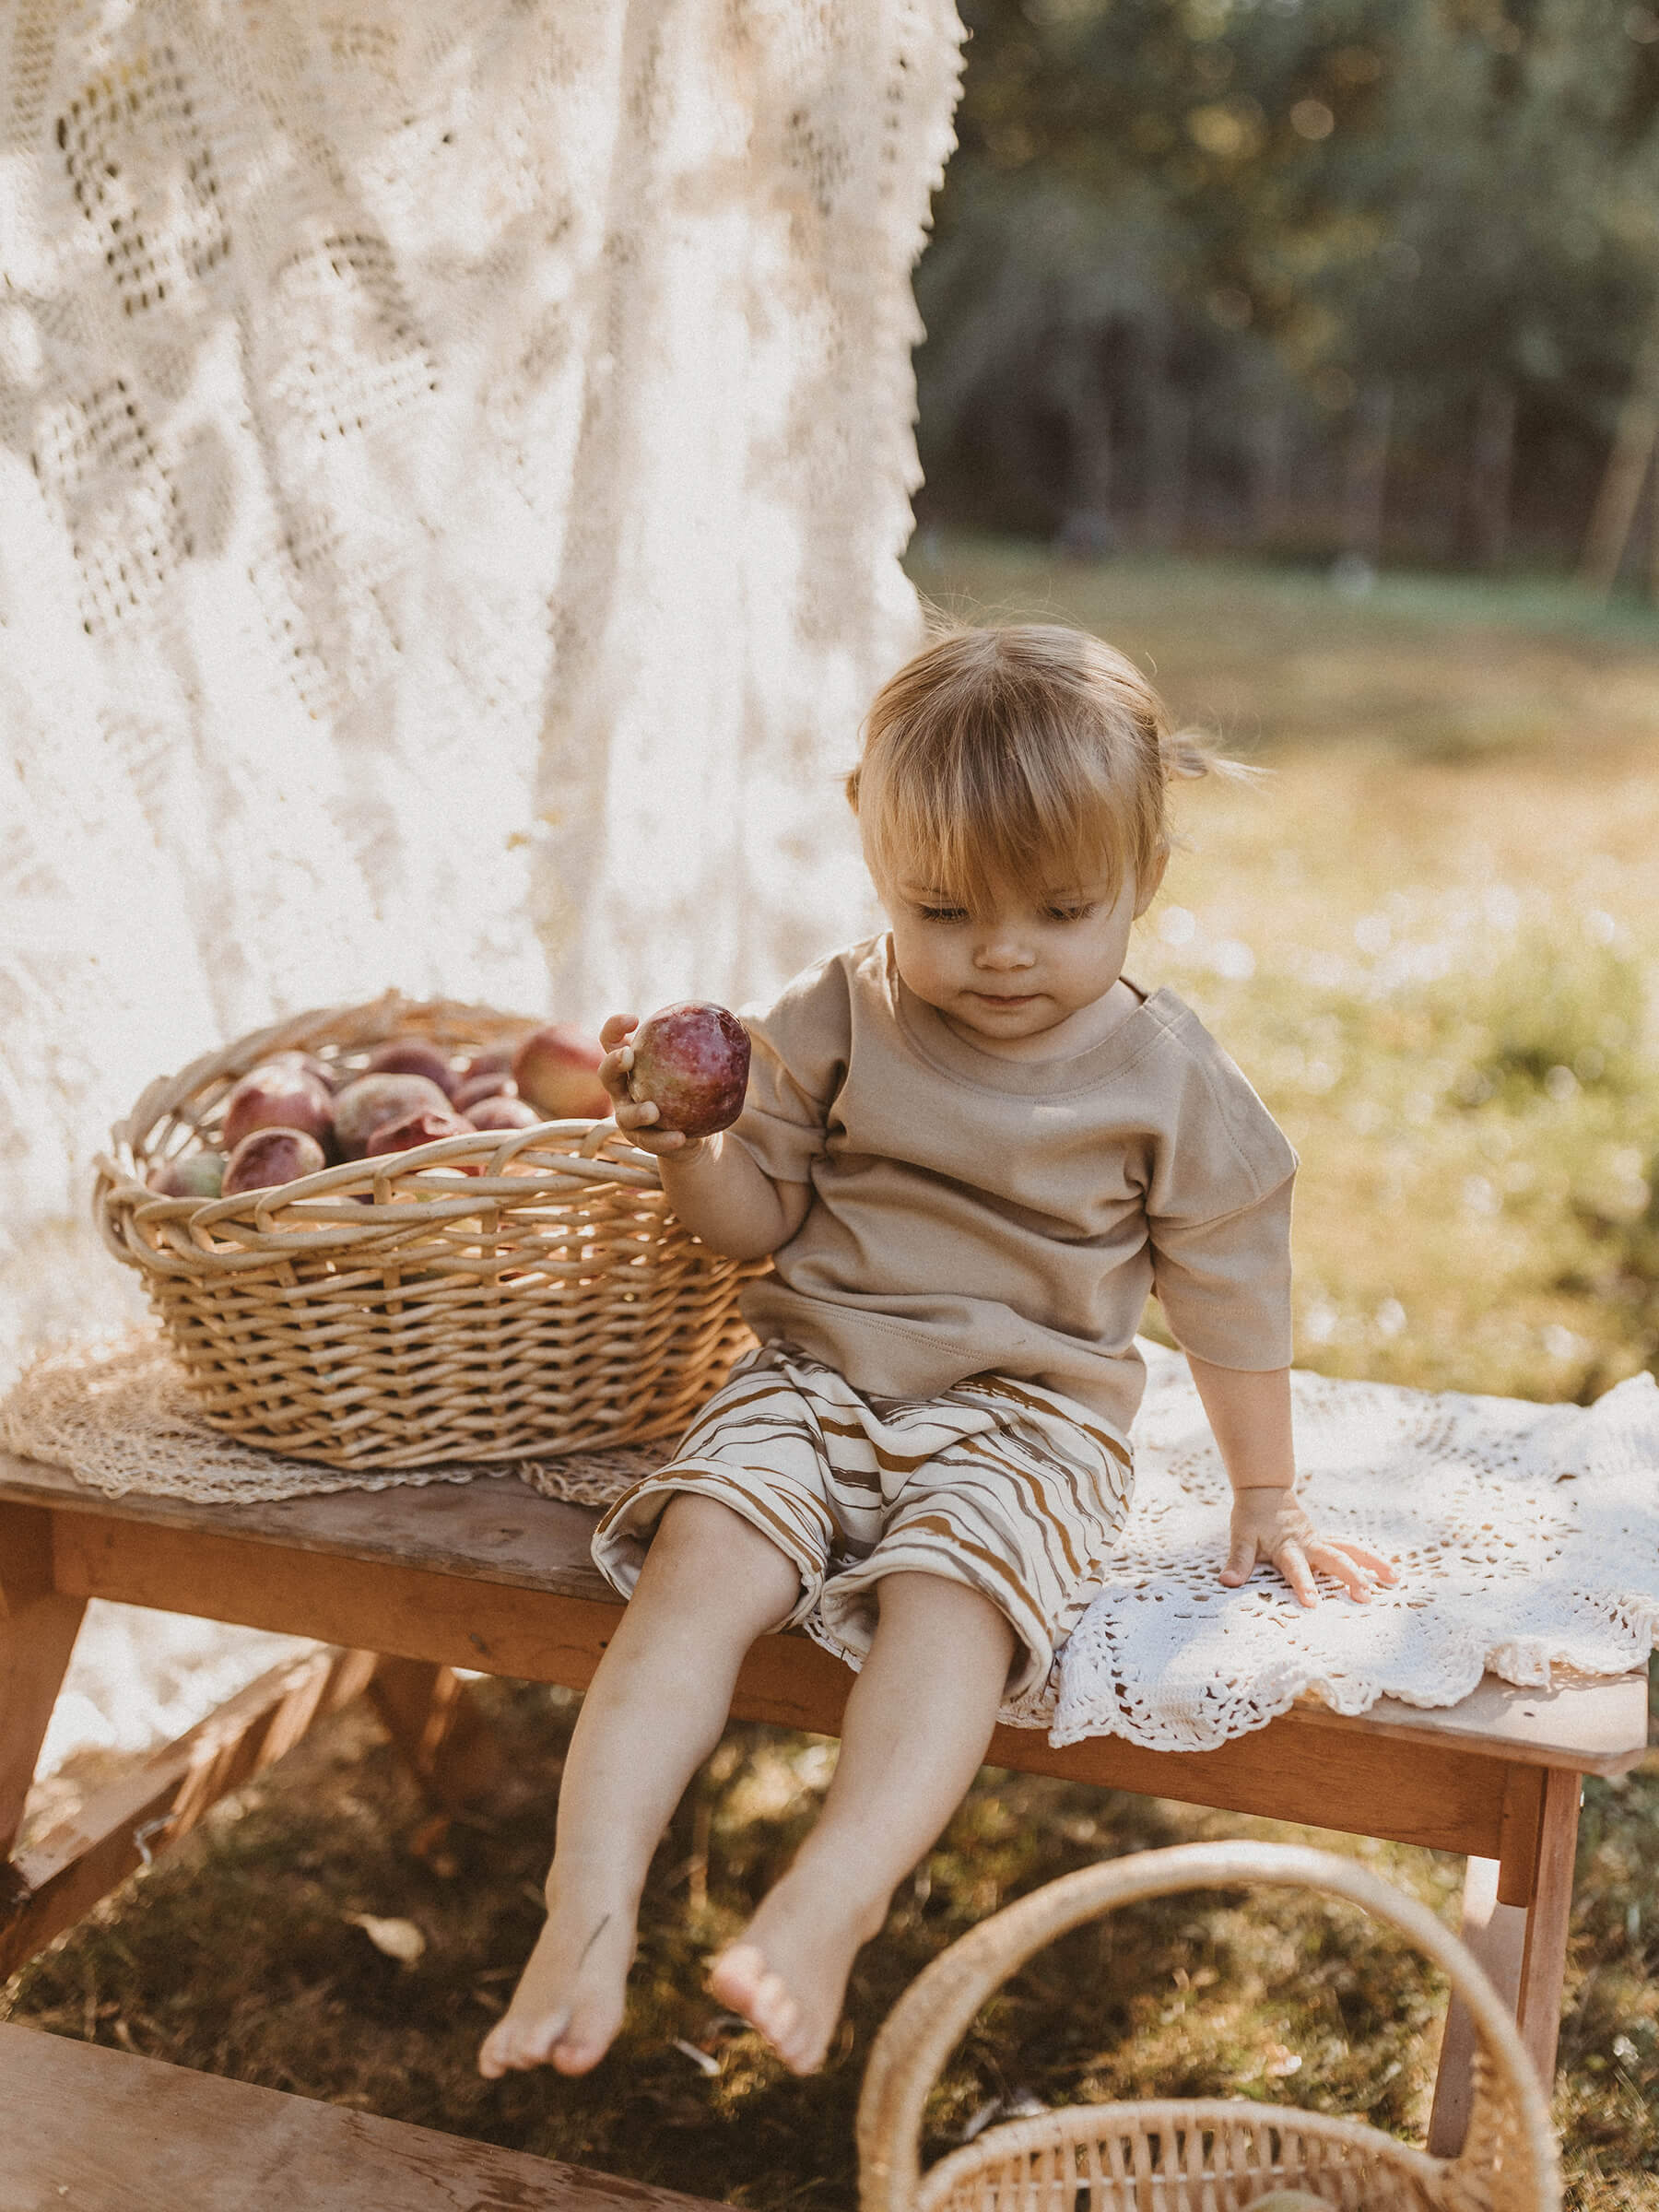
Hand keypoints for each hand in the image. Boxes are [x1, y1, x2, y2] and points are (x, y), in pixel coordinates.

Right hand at [598, 1014, 707, 1158]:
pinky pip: (652, 1142)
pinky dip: (665, 1140)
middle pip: (607, 1075)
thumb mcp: (695, 1065)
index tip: (634, 1019)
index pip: (612, 1041)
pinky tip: (681, 1137)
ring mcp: (628, 1118)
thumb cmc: (690, 1087)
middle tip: (628, 1056)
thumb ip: (704, 1044)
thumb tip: (734, 1017)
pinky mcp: (642, 1141)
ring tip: (653, 1111)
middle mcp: (622, 1090)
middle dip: (613, 1064)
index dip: (615, 1028)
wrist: (689, 1130)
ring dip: (637, 1112)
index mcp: (629, 1065)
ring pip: (625, 1115)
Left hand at [1221, 1486, 1397, 1608]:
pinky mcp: (1327, 1541)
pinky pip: (1352, 1548)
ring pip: (1352, 1550)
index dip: (1304, 1584)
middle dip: (1351, 1578)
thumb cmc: (1251, 1518)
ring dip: (1373, 1563)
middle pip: (1335, 1559)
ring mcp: (1321, 1541)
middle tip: (1365, 1597)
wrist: (1264, 1491)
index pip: (1296, 1568)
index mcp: (1288, 1547)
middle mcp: (1309, 1544)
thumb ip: (1238, 1562)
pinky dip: (1370, 1558)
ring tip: (1395, 1579)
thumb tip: (1227, 1582)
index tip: (1314, 1604)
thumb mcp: (1240, 1538)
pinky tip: (1389, 1571)